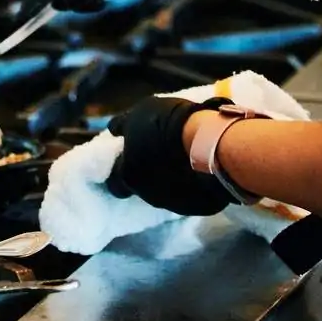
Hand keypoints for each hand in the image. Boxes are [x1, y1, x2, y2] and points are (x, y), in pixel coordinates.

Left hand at [106, 96, 230, 215]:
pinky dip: (189, 185)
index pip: (114, 184)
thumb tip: (114, 130)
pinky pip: (189, 196)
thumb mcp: (139, 114)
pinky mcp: (196, 207)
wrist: (207, 139)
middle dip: (145, 178)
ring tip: (179, 162)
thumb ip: (124, 126)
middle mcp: (147, 194)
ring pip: (165, 194)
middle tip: (154, 160)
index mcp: (129, 175)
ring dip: (168, 180)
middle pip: (141, 190)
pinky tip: (196, 170)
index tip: (126, 160)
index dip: (119, 172)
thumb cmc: (168, 123)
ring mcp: (173, 202)